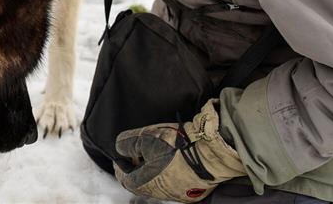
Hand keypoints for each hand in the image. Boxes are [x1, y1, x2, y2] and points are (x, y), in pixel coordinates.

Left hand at [113, 100, 245, 201]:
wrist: (212, 150)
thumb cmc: (178, 145)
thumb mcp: (145, 138)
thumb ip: (127, 143)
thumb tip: (120, 148)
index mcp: (148, 184)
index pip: (125, 179)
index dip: (120, 167)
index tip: (120, 157)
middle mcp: (164, 193)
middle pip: (143, 182)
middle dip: (138, 167)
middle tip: (138, 153)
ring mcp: (181, 193)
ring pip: (161, 182)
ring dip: (154, 169)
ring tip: (156, 152)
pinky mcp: (196, 189)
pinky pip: (177, 181)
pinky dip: (170, 171)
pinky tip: (174, 158)